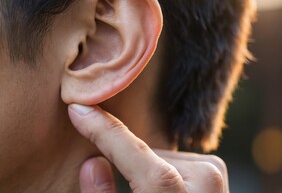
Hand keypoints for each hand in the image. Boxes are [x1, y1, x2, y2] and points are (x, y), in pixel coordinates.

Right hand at [68, 104, 228, 192]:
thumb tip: (92, 163)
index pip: (137, 155)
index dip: (104, 130)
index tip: (79, 110)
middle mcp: (204, 187)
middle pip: (147, 156)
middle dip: (123, 157)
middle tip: (107, 167)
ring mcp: (215, 180)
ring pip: (161, 156)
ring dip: (145, 167)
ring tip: (144, 189)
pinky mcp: (217, 174)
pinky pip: (177, 158)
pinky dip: (162, 166)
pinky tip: (161, 185)